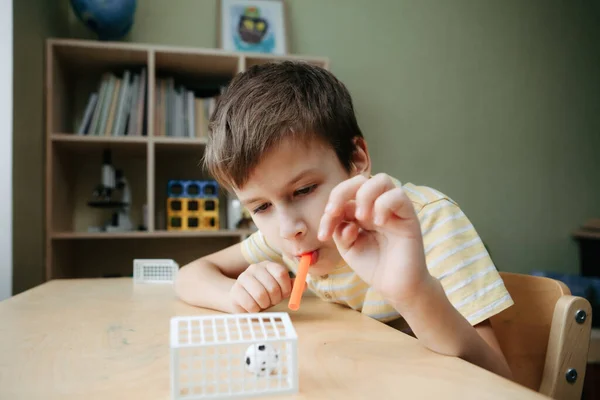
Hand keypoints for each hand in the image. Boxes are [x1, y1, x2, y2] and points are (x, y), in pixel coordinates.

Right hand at [230, 261, 296, 312]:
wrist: (239, 298)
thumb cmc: (263, 292)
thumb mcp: (278, 288)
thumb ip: (291, 286)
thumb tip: (305, 284)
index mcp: (268, 265)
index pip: (281, 273)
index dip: (286, 287)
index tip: (285, 294)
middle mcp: (254, 268)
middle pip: (272, 286)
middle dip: (275, 298)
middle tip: (272, 301)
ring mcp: (243, 278)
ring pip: (261, 295)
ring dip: (265, 304)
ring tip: (262, 303)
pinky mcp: (235, 291)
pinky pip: (250, 304)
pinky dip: (255, 310)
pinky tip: (253, 307)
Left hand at [318, 173, 432, 308]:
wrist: (396, 287)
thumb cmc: (374, 266)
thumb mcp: (348, 248)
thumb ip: (340, 230)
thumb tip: (341, 218)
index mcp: (361, 212)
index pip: (343, 197)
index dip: (330, 209)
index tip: (323, 234)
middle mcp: (377, 206)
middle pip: (360, 180)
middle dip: (341, 192)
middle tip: (334, 213)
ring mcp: (393, 210)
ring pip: (382, 180)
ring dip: (364, 195)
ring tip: (361, 218)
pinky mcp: (409, 216)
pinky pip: (398, 196)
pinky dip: (384, 205)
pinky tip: (378, 223)